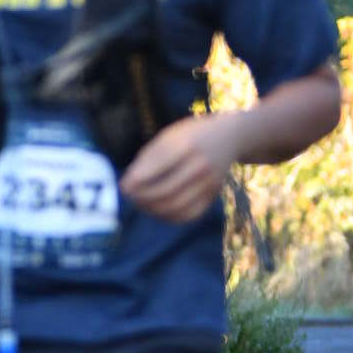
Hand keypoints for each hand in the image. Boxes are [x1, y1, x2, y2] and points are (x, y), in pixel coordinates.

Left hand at [120, 113, 240, 222]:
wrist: (229, 136)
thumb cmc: (189, 136)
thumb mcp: (168, 136)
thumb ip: (148, 158)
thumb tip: (127, 185)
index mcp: (184, 145)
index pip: (153, 170)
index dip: (134, 182)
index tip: (123, 186)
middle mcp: (199, 164)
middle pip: (163, 191)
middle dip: (141, 198)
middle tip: (130, 197)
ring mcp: (208, 181)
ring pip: (174, 206)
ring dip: (152, 209)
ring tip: (141, 203)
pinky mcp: (213, 193)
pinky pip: (188, 214)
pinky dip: (170, 217)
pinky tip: (159, 210)